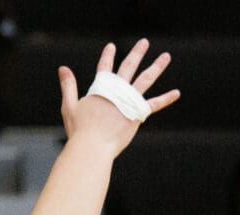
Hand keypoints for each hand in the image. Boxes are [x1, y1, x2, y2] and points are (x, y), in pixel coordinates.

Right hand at [59, 39, 179, 150]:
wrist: (93, 147)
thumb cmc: (79, 131)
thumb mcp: (69, 106)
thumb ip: (68, 86)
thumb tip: (62, 68)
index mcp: (101, 88)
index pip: (104, 67)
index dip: (107, 57)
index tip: (111, 46)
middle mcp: (117, 91)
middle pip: (129, 66)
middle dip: (136, 53)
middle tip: (144, 42)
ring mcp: (129, 101)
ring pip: (145, 79)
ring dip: (156, 67)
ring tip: (166, 56)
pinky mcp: (137, 114)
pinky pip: (154, 105)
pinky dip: (165, 99)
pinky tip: (176, 93)